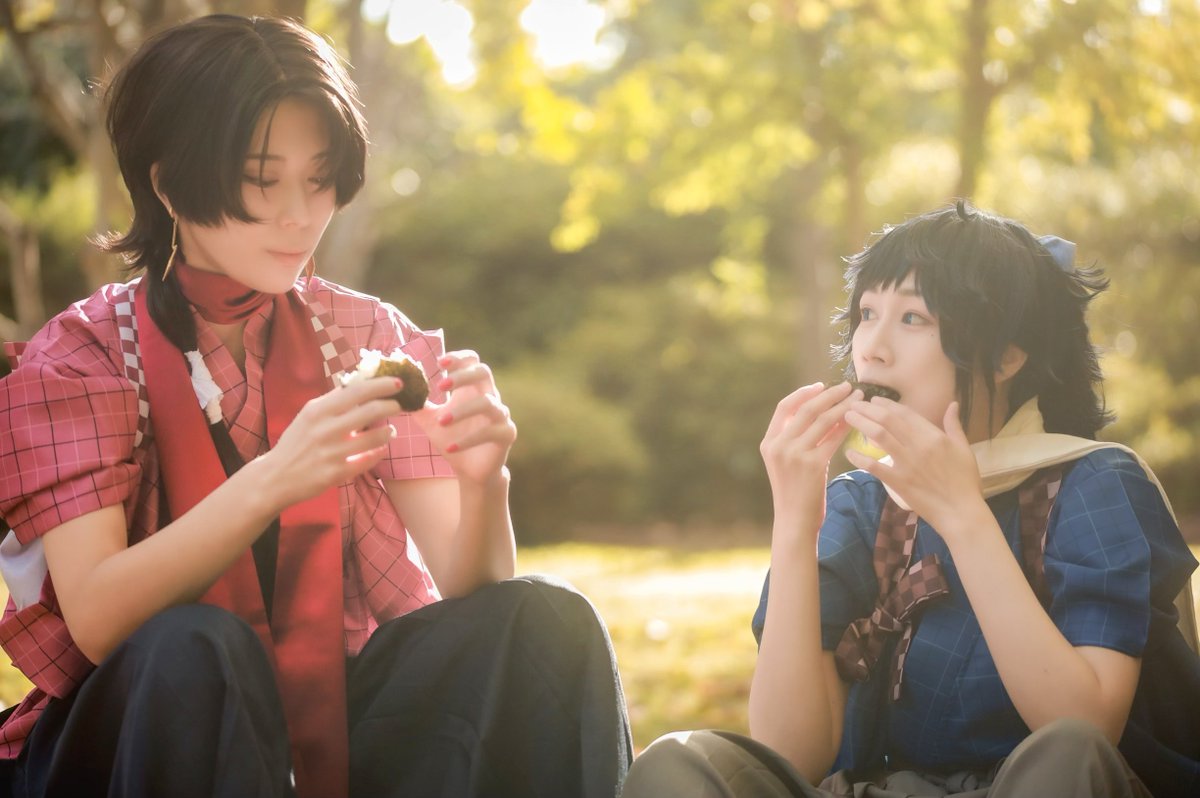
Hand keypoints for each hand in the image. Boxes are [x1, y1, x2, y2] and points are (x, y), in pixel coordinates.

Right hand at [261, 376, 403, 508]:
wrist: (276, 477)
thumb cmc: (296, 442)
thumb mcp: (308, 415)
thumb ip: (333, 401)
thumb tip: (361, 382)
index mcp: (318, 410)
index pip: (357, 391)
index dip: (381, 385)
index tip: (398, 383)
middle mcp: (326, 429)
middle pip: (371, 411)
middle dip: (392, 406)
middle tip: (399, 406)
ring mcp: (332, 452)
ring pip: (375, 437)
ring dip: (388, 431)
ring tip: (390, 430)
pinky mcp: (337, 473)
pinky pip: (369, 460)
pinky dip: (380, 452)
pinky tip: (381, 448)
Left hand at [412, 350, 515, 485]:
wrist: (470, 470)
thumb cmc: (452, 439)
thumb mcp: (430, 421)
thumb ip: (418, 404)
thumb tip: (398, 389)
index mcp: (472, 389)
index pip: (472, 361)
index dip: (458, 358)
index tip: (439, 363)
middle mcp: (489, 397)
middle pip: (483, 372)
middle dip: (462, 375)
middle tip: (440, 386)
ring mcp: (501, 415)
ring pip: (487, 402)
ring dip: (462, 410)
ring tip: (441, 422)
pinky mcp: (506, 434)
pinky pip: (490, 431)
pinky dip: (468, 439)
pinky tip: (450, 448)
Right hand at [760, 382, 859, 537]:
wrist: (794, 521)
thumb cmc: (793, 491)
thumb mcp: (785, 462)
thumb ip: (794, 438)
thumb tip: (821, 411)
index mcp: (768, 442)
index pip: (784, 407)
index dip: (803, 393)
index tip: (821, 385)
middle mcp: (778, 446)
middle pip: (806, 409)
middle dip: (830, 394)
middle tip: (848, 386)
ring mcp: (794, 455)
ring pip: (822, 421)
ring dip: (843, 406)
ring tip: (858, 398)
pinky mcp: (812, 465)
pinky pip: (833, 438)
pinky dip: (846, 426)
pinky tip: (857, 420)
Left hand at [843, 399, 985, 538]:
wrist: (961, 512)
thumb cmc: (965, 481)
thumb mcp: (964, 449)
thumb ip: (954, 425)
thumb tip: (952, 404)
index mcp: (934, 436)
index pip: (905, 413)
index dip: (887, 404)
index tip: (874, 400)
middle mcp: (918, 445)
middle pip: (888, 420)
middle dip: (868, 409)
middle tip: (854, 405)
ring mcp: (906, 463)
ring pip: (879, 436)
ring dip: (862, 423)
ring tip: (847, 417)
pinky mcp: (898, 481)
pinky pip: (874, 467)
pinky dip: (860, 458)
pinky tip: (849, 452)